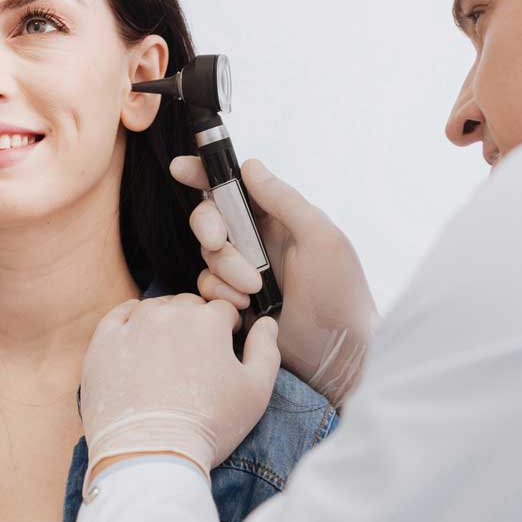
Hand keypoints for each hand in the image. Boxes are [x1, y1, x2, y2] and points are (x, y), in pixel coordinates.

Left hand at [79, 293, 280, 493]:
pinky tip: (137, 342)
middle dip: (196, 324)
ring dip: (165, 323)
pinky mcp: (104, 342)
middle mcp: (170, 313)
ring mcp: (134, 325)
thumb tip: (267, 323)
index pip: (222, 310)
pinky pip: (119, 316)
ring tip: (167, 357)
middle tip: (195, 359)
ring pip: (155, 309)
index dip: (227, 330)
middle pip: (189, 306)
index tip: (222, 350)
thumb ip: (267, 349)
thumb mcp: (256, 392)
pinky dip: (130, 322)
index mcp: (208, 320)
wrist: (151, 455)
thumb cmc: (209, 427)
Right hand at [170, 156, 378, 406]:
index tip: (181, 169)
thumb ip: (284, 200)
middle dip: (209, 227)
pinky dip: (221, 294)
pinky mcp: (233, 300)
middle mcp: (257, 240)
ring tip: (254, 290)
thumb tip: (250, 166)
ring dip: (225, 269)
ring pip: (208, 255)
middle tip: (217, 240)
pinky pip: (207, 287)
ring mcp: (243, 271)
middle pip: (210, 217)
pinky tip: (245, 307)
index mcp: (279, 217)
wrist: (335, 355)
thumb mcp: (321, 238)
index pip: (237, 186)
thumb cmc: (340, 294)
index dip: (206, 174)